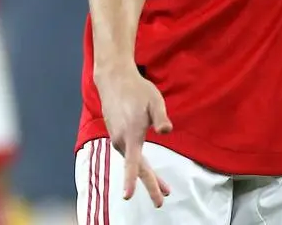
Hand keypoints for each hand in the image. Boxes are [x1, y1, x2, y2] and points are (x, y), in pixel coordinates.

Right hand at [96, 65, 173, 206]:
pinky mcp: (117, 135)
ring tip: (162, 188)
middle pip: (137, 168)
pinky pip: (129, 154)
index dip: (131, 180)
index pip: (132, 162)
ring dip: (147, 175)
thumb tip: (167, 131)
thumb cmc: (138, 90)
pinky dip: (138, 164)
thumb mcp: (155, 100)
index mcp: (132, 135)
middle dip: (150, 185)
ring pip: (133, 162)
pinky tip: (145, 168)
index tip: (128, 196)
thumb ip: (160, 117)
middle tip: (162, 201)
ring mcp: (117, 139)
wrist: (114, 80)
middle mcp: (122, 141)